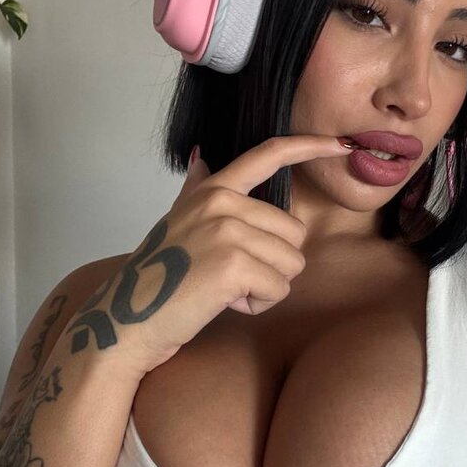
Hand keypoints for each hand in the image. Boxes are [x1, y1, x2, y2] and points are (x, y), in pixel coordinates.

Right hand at [63, 135, 351, 379]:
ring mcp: (227, 230)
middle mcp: (221, 202)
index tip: (342, 144)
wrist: (124, 322)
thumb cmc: (156, 279)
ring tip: (222, 290)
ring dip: (265, 287)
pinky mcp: (233, 264)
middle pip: (294, 232)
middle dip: (272, 264)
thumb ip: (198, 191)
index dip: (310, 147)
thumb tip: (203, 157)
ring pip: (291, 263)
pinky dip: (258, 305)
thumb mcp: (177, 222)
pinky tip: (223, 303)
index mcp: (212, 189)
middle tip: (226, 276)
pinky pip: (278, 289)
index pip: (269, 155)